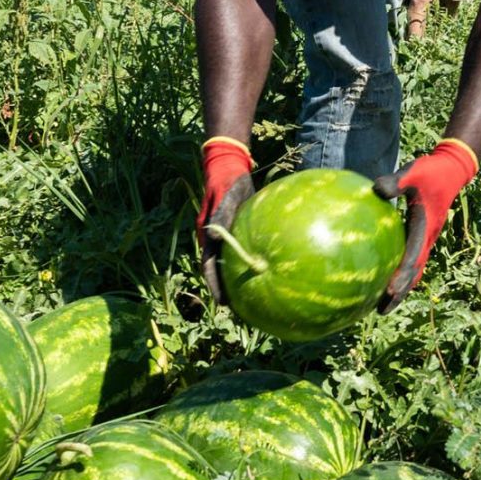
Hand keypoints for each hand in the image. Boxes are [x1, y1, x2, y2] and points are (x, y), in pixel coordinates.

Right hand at [197, 138, 255, 311]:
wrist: (231, 170)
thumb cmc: (226, 185)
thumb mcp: (223, 201)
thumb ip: (219, 217)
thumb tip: (212, 236)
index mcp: (208, 238)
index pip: (208, 268)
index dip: (215, 287)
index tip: (223, 304)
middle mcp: (216, 242)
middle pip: (220, 271)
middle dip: (229, 290)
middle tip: (242, 309)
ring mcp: (228, 238)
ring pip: (233, 264)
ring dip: (240, 280)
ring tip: (255, 297)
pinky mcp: (240, 232)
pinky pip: (246, 251)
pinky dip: (253, 262)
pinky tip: (272, 269)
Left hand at [371, 138, 478, 310]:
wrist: (450, 171)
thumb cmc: (430, 172)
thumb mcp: (412, 172)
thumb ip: (395, 182)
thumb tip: (375, 189)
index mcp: (424, 229)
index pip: (412, 260)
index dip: (400, 278)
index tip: (387, 292)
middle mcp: (426, 239)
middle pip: (413, 274)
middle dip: (398, 294)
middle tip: (380, 311)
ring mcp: (425, 239)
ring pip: (413, 270)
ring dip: (399, 288)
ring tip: (380, 304)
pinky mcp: (421, 235)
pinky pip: (410, 259)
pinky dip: (400, 272)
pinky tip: (382, 275)